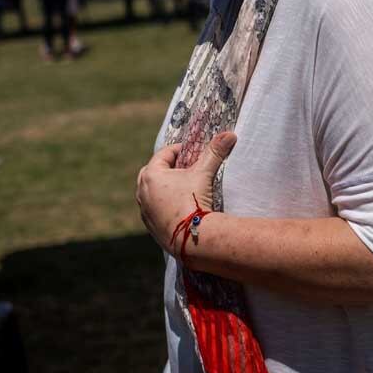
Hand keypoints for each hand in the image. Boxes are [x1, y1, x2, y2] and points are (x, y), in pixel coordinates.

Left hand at [136, 132, 236, 255]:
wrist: (191, 238)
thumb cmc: (193, 201)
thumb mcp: (204, 173)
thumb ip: (214, 152)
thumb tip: (230, 134)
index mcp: (151, 175)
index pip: (163, 154)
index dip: (179, 150)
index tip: (191, 151)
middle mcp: (142, 191)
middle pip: (152, 171)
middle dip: (168, 167)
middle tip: (185, 167)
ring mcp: (144, 210)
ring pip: (151, 191)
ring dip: (164, 186)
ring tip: (182, 186)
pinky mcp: (149, 225)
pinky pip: (154, 207)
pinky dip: (163, 203)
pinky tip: (179, 206)